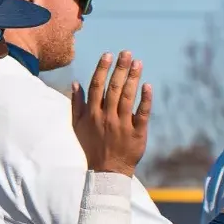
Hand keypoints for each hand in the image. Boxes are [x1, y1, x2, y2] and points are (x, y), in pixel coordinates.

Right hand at [70, 51, 152, 176]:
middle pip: (114, 88)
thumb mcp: (78, 126)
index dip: (102, 69)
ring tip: (138, 63)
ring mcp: (122, 125)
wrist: (107, 170)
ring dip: (133, 78)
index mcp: (93, 114)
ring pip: (128, 97)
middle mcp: (107, 117)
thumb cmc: (91, 146)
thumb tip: (75, 83)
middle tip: (126, 53)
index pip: (97, 87)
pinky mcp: (137, 132)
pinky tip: (148, 85)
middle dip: (120, 69)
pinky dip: (145, 99)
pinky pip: (142, 113)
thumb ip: (77, 104)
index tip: (108, 55)